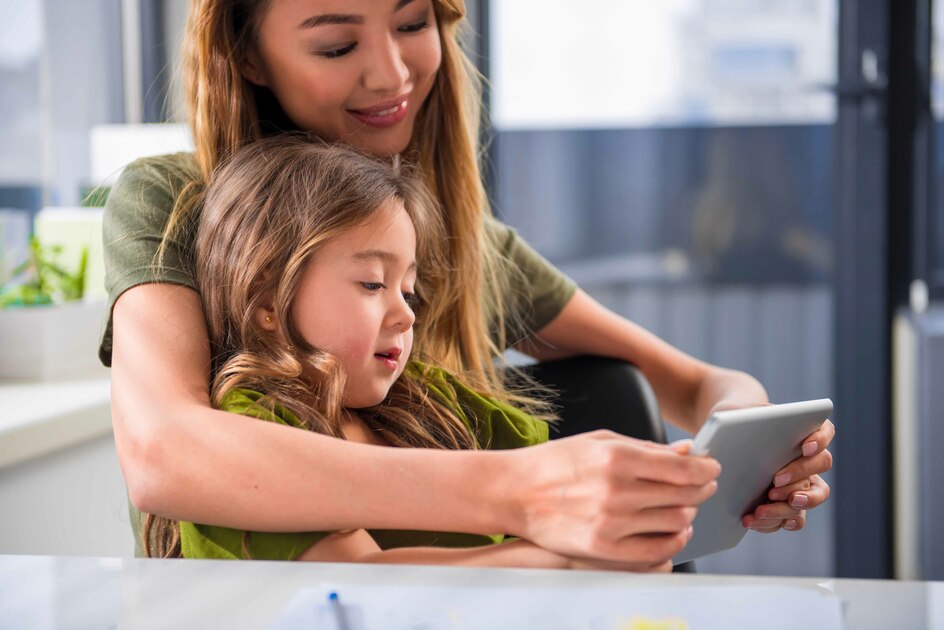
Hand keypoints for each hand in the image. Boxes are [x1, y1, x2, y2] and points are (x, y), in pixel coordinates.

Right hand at [506, 430, 719, 564]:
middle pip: (684, 495)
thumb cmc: (557, 462)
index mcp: (617, 457)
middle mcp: (617, 490)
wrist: (515, 492)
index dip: (706, 469)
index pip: (682, 468)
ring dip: (688, 513)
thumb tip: (689, 452)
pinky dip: (675, 541)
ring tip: (685, 506)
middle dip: (701, 489)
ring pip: (675, 522)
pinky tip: (675, 531)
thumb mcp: (601, 441)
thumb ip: (647, 448)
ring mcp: (611, 522)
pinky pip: (657, 550)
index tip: (713, 468)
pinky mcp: (603, 548)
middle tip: (703, 485)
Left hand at [743, 419, 834, 532]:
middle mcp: (808, 458)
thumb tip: (736, 423)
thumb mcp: (735, 412)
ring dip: (791, 504)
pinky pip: (795, 518)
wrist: (727, 444)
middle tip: (774, 480)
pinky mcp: (788, 504)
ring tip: (762, 508)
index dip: (820, 439)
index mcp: (801, 430)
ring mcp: (802, 483)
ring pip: (814, 496)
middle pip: (822, 464)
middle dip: (800, 473)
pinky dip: (778, 522)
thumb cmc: (734, 422)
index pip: (824, 430)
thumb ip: (741, 414)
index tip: (804, 447)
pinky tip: (756, 520)